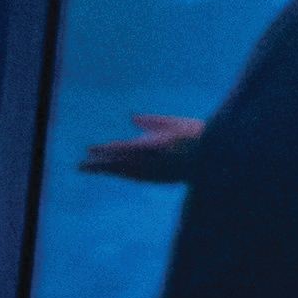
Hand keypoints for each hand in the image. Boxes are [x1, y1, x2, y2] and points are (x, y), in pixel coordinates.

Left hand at [78, 113, 202, 181]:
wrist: (217, 160)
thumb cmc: (198, 136)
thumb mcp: (176, 124)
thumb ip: (153, 121)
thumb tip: (133, 118)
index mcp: (157, 147)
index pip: (124, 150)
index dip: (106, 150)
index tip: (91, 149)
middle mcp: (154, 163)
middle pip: (121, 165)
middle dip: (100, 165)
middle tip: (80, 166)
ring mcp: (157, 173)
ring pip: (127, 173)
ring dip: (109, 171)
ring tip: (91, 169)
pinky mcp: (161, 179)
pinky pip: (137, 177)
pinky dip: (124, 174)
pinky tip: (116, 173)